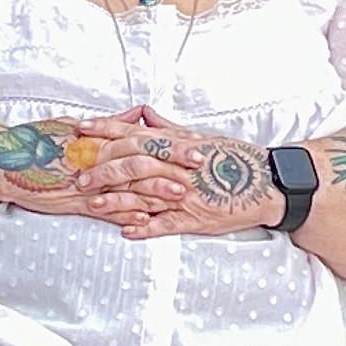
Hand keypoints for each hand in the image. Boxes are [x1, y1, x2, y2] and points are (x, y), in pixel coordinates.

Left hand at [68, 108, 282, 237]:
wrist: (266, 183)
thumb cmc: (233, 159)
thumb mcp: (200, 137)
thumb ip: (167, 128)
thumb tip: (143, 115)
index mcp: (177, 145)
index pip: (134, 133)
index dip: (106, 130)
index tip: (81, 129)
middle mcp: (178, 167)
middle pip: (133, 164)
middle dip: (103, 169)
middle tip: (79, 176)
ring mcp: (186, 194)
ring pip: (145, 194)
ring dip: (117, 199)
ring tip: (94, 204)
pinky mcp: (195, 218)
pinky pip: (167, 224)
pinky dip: (146, 227)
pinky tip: (126, 231)